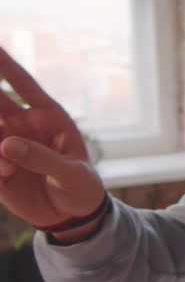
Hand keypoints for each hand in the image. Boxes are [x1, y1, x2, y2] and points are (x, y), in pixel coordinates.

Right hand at [0, 46, 105, 227]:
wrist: (72, 217)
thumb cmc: (81, 187)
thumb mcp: (71, 174)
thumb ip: (42, 158)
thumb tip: (6, 144)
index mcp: (47, 117)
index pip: (22, 84)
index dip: (4, 64)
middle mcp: (22, 125)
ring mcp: (5, 145)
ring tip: (8, 168)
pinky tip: (7, 178)